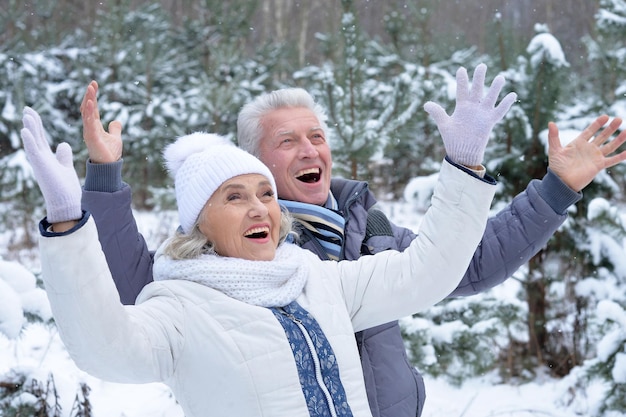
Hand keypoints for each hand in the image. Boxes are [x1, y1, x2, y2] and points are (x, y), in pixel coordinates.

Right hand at [21, 107, 81, 223]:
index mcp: (47, 158)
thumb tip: (62, 144)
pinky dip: (29, 140)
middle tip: (27, 108)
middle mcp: (41, 159)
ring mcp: (40, 162)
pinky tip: (25, 130)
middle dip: (32, 123)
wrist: (67, 202)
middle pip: (36, 137)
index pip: (41, 138)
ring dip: (30, 128)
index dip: (37, 125)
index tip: (33, 113)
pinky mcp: (41, 166)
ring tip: (27, 114)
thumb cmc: (65, 188)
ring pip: (33, 141)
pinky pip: (33, 151)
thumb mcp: (65, 166)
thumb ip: (63, 155)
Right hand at [80, 80, 122, 162]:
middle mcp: (90, 127)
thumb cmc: (109, 153)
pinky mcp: (91, 137)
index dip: (93, 96)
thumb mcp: (115, 138)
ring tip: (90, 89)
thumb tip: (116, 121)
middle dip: (89, 95)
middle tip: (92, 84)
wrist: (109, 166)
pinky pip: (88, 122)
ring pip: (87, 113)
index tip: (94, 84)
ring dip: (88, 101)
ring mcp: (89, 131)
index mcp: (95, 125)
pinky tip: (90, 103)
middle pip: (88, 108)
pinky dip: (88, 112)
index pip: (93, 108)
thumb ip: (115, 129)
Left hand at [424, 63, 516, 167]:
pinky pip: (499, 111)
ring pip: (490, 97)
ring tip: (500, 77)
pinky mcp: (489, 121)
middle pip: (477, 89)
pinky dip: (506, 104)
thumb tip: (426, 104)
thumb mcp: (444, 125)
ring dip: (495, 88)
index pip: (462, 90)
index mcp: (462, 107)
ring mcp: (482, 113)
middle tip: (482, 65)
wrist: (462, 153)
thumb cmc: (453, 139)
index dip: (462, 80)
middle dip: (479, 78)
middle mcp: (473, 107)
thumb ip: (438, 113)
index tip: (461, 69)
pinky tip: (512, 94)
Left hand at [548, 115, 625, 191]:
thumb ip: (553, 136)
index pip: (590, 131)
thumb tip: (551, 123)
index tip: (605, 116)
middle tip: (619, 119)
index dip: (597, 124)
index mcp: (579, 143)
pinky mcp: (599, 166)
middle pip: (602, 136)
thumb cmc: (557, 167)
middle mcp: (589, 149)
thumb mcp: (555, 150)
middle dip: (610, 128)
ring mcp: (595, 157)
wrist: (561, 182)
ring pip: (609, 146)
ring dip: (619, 139)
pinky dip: (620, 157)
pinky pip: (612, 160)